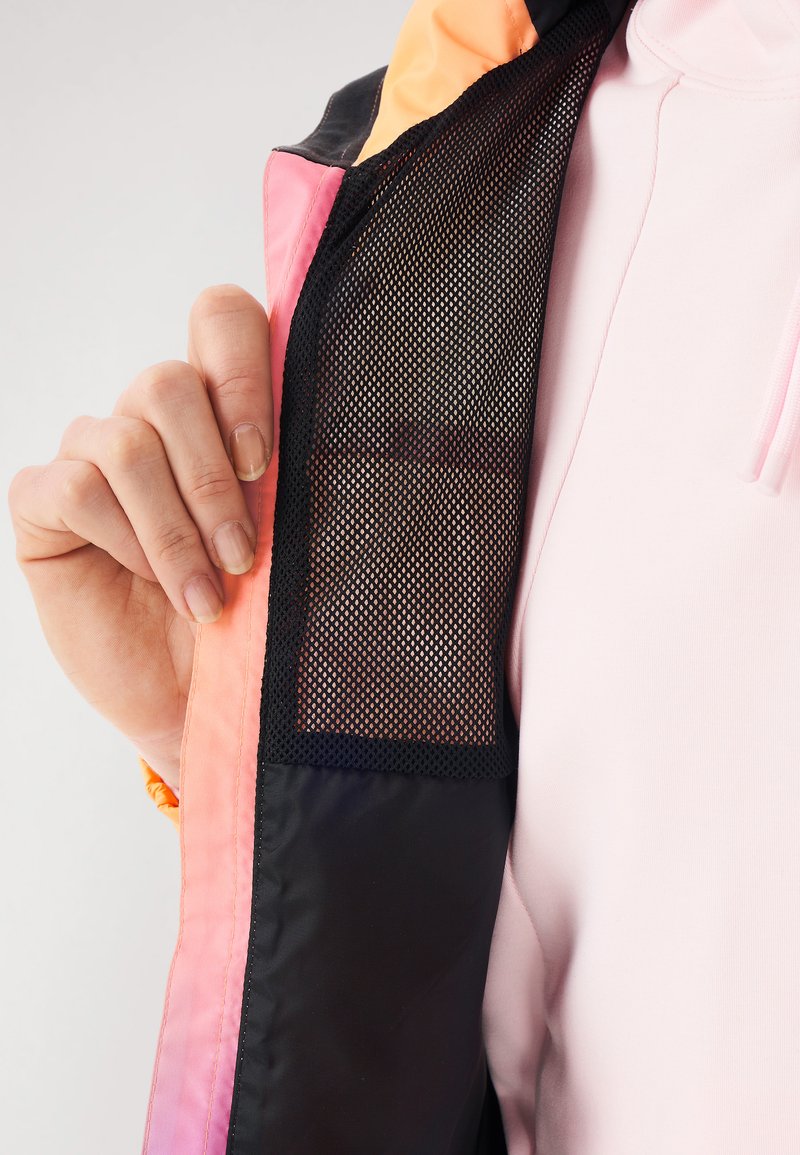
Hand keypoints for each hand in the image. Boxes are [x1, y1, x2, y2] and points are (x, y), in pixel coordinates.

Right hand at [7, 284, 272, 794]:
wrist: (196, 701)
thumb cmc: (247, 620)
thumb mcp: (283, 546)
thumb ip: (287, 479)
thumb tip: (322, 430)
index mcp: (217, 412)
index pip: (219, 319)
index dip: (241, 370)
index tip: (263, 461)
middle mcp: (150, 420)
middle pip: (167, 381)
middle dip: (212, 479)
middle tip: (243, 555)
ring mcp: (91, 455)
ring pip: (125, 440)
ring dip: (175, 528)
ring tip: (206, 598)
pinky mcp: (44, 501)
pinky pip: (75, 487)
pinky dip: (123, 540)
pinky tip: (147, 583)